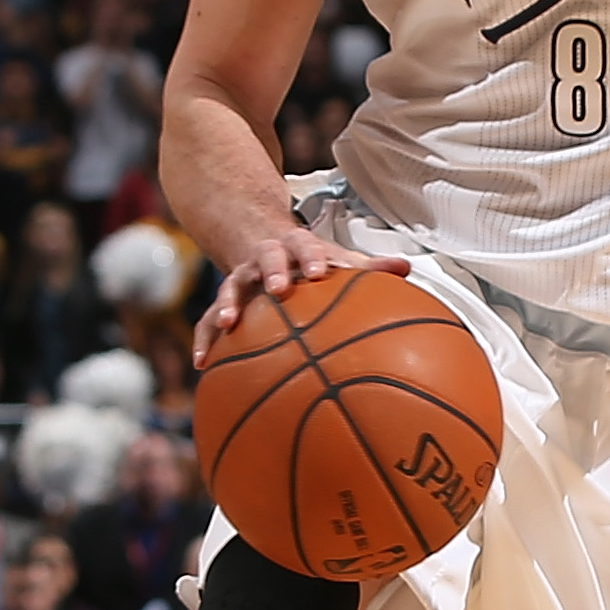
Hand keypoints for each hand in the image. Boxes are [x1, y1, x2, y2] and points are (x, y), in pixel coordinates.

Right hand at [192, 228, 413, 368]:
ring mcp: (242, 279)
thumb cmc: (311, 262)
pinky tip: (202, 364)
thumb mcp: (337, 260)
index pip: (304, 246)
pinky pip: (209, 321)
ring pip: (231, 287)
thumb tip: (406, 267)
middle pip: (266, 258)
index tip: (319, 272)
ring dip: (227, 304)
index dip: (311, 257)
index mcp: (296, 247)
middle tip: (277, 287)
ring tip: (226, 323)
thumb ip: (369, 267)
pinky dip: (205, 339)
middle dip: (271, 271)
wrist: (264, 246)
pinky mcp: (226, 302)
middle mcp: (265, 258)